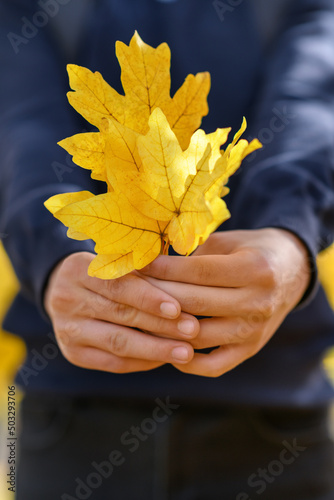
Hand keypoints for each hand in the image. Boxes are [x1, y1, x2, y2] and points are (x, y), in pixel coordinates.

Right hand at [44, 252, 198, 372]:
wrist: (66, 292)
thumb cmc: (107, 274)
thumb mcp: (117, 262)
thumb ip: (144, 271)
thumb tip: (186, 288)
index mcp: (77, 269)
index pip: (117, 286)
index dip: (148, 298)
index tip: (178, 308)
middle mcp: (67, 299)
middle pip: (120, 315)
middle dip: (160, 324)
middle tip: (193, 329)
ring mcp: (67, 329)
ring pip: (118, 342)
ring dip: (156, 348)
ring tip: (186, 352)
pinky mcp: (74, 353)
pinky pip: (113, 363)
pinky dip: (143, 361)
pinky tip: (166, 358)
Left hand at [139, 229, 310, 376]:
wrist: (290, 272)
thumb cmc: (251, 251)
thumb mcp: (227, 243)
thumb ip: (193, 255)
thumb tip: (148, 263)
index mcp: (254, 269)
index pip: (198, 272)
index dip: (163, 268)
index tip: (136, 264)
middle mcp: (257, 302)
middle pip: (194, 303)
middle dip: (156, 295)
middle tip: (128, 288)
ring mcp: (254, 331)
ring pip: (197, 335)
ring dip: (164, 328)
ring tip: (139, 316)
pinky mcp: (250, 350)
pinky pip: (212, 365)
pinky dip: (186, 361)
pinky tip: (166, 344)